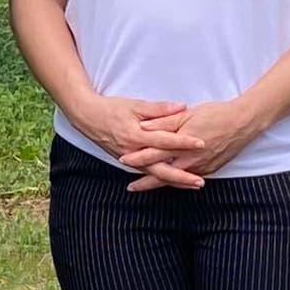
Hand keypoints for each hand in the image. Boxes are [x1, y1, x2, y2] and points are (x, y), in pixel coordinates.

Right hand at [68, 93, 192, 185]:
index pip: (164, 140)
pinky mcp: (129, 163)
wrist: (88, 118)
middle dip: (181, 177)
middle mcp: (133, 152)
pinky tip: (175, 182)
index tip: (201, 143)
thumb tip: (182, 106)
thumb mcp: (135, 105)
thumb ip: (159, 108)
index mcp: (136, 135)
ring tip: (193, 184)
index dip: (183, 142)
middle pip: (161, 169)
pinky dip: (162, 178)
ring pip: (155, 175)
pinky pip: (148, 174)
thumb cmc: (111, 109)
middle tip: (200, 181)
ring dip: (174, 181)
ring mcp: (130, 160)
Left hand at [122, 97, 261, 188]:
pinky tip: (169, 183)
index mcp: (182, 144)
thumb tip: (144, 126)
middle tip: (130, 188)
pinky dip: (177, 182)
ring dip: (160, 183)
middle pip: (163, 174)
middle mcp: (191, 160)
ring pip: (176, 180)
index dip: (138, 158)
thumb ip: (164, 122)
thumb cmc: (215, 114)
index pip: (154, 153)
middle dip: (146, 181)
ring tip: (144, 187)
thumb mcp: (186, 114)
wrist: (243, 122)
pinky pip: (189, 179)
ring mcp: (201, 167)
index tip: (123, 160)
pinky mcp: (210, 169)